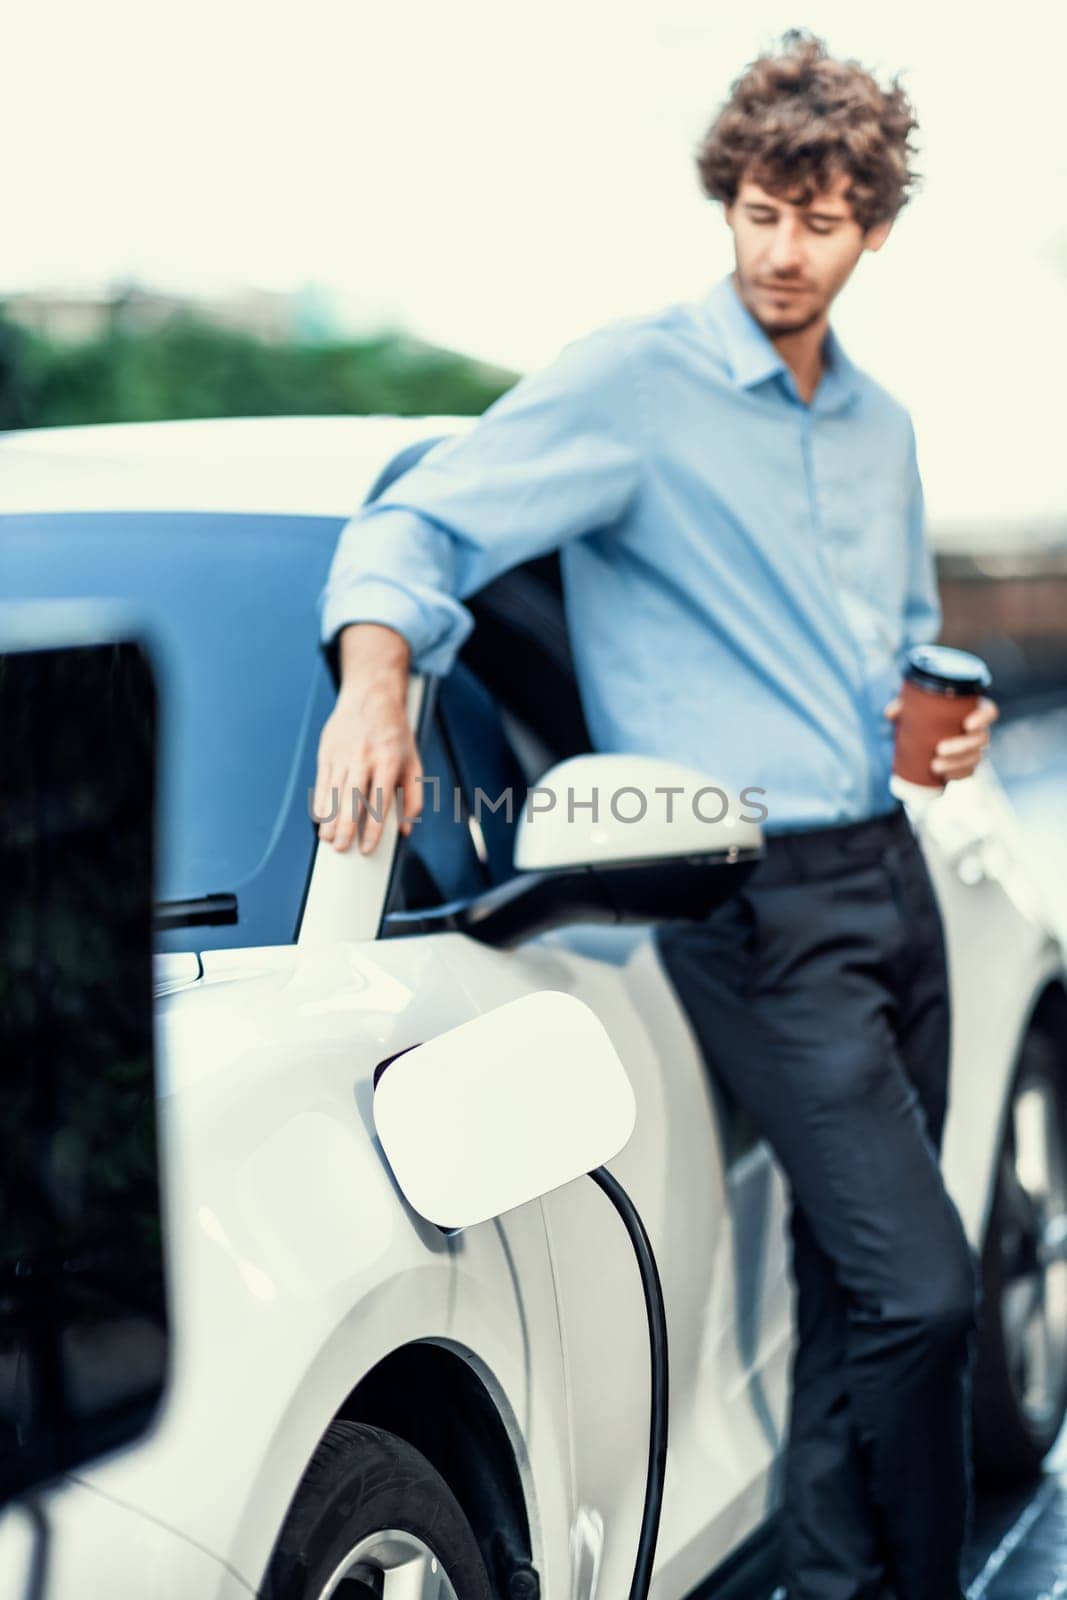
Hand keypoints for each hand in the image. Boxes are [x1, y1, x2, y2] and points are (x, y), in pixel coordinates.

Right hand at [314, 684, 422, 854]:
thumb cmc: (395, 734)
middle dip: (345, 828)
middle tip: (342, 849)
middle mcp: (364, 758)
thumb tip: (405, 829)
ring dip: (329, 819)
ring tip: (328, 840)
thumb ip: (413, 797)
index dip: (372, 829)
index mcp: (388, 761)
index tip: (367, 848)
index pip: (379, 802)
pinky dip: (319, 802)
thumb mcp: (413, 762)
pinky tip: (320, 818)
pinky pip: (321, 782)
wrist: (371, 696)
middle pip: (352, 799)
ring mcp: (343, 754)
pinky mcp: (327, 751)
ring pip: (333, 793)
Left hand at [882, 694, 998, 781]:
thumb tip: (890, 713)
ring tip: (934, 766)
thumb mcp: (913, 708)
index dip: (983, 718)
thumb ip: (903, 706)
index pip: (989, 712)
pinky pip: (968, 772)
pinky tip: (944, 777)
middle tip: (939, 749)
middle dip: (962, 746)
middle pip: (982, 739)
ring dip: (957, 764)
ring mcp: (974, 750)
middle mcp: (978, 731)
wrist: (921, 735)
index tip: (967, 724)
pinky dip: (957, 775)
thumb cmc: (923, 715)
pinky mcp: (966, 765)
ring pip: (976, 758)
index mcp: (973, 711)